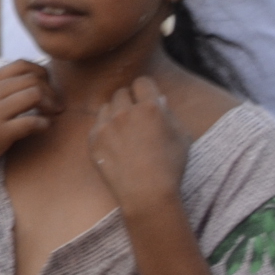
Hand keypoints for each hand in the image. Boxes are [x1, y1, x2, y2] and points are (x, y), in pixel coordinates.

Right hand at [0, 59, 61, 212]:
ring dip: (51, 105)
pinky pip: (31, 121)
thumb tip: (31, 82)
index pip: (21, 64)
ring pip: (34, 94)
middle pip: (32, 79)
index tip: (46, 88)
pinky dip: (44, 124)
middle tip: (55, 105)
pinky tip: (42, 128)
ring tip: (52, 115)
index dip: (42, 74)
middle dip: (51, 91)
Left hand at [90, 75, 191, 211]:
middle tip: (136, 116)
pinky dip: (104, 129)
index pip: (142, 82)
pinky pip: (97, 124)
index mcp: (150, 108)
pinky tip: (114, 143)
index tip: (146, 98)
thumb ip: (168, 114)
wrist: (146, 193)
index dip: (145, 89)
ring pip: (107, 106)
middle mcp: (126, 112)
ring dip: (115, 112)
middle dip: (129, 100)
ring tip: (124, 130)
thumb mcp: (181, 136)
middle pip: (121, 92)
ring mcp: (106, 125)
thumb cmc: (170, 166)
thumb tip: (157, 100)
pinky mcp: (93, 139)